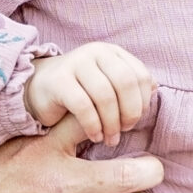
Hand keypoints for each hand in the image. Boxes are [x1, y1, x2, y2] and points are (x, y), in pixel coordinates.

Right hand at [0, 113, 159, 192]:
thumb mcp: (9, 142)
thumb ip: (51, 136)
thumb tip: (91, 122)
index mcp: (41, 153)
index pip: (95, 128)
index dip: (124, 125)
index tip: (137, 125)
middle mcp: (51, 189)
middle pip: (121, 180)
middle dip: (146, 175)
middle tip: (155, 170)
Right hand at [23, 42, 155, 144]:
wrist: (37, 89)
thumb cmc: (78, 92)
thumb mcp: (106, 85)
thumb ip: (129, 85)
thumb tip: (155, 87)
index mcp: (111, 53)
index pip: (140, 75)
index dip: (142, 102)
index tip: (134, 121)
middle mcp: (95, 52)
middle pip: (125, 82)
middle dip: (130, 112)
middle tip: (123, 132)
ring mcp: (75, 63)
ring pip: (105, 95)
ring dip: (112, 123)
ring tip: (109, 139)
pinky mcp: (58, 80)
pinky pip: (83, 105)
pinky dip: (93, 125)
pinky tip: (95, 136)